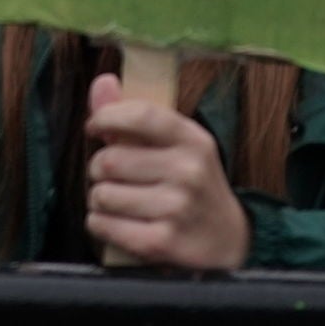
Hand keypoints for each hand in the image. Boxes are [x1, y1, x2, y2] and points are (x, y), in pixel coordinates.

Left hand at [81, 71, 252, 271]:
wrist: (229, 241)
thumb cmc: (192, 185)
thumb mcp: (177, 146)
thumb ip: (135, 114)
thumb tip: (103, 82)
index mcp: (193, 140)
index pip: (139, 115)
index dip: (105, 117)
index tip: (95, 127)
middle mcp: (188, 172)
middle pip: (108, 160)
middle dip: (99, 169)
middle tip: (112, 176)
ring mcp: (177, 209)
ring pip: (101, 194)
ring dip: (99, 199)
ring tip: (120, 201)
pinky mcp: (162, 243)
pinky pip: (102, 224)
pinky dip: (100, 224)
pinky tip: (118, 223)